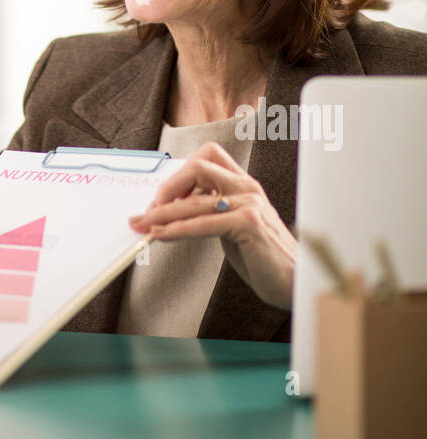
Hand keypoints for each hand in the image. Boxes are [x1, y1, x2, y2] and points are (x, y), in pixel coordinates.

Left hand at [129, 141, 296, 308]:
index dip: (179, 174)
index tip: (161, 198)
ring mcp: (250, 204)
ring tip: (142, 226)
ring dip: (162, 213)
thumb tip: (175, 211)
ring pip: (195, 199)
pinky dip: (177, 229)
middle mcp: (247, 188)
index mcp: (243, 184)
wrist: (296, 281)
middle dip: (167, 188)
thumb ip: (212, 212)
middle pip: (197, 167)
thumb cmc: (264, 256)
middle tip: (148, 211)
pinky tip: (161, 236)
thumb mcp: (234, 226)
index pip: (206, 157)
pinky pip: (203, 223)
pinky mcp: (249, 224)